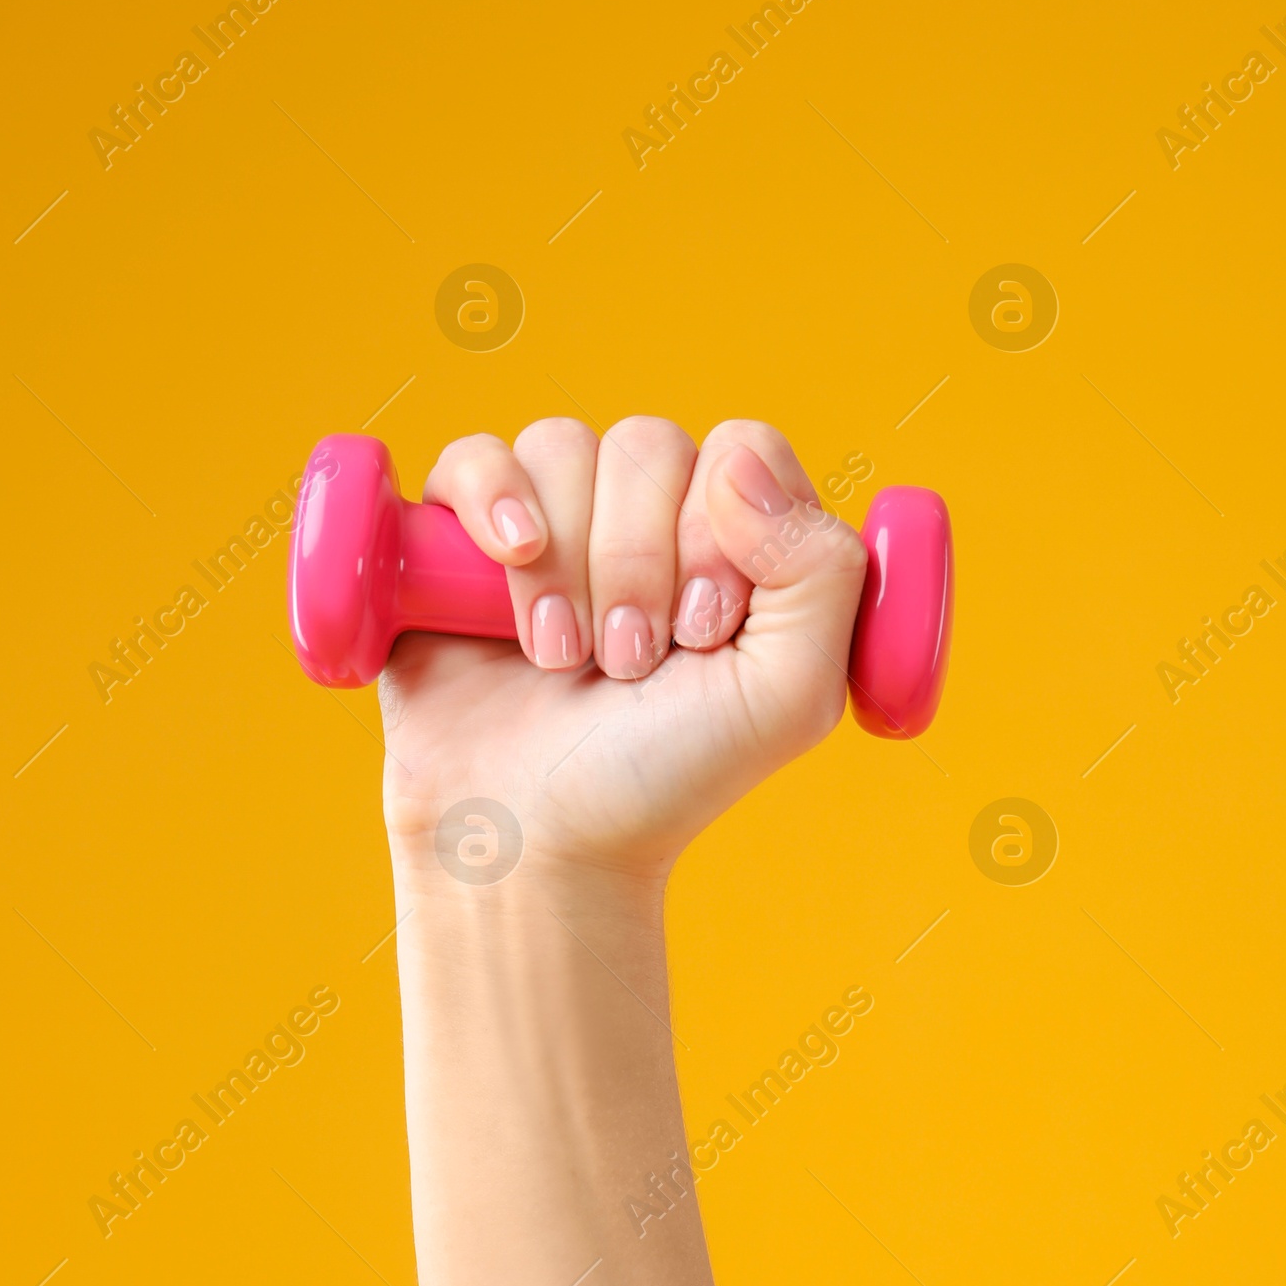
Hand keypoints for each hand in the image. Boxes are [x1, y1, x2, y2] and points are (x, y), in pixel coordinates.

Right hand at [378, 416, 868, 881]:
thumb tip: (739, 466)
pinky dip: (494, 502)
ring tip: (563, 660)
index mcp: (738, 546)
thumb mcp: (788, 696)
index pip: (744, 452)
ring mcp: (555, 523)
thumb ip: (822, 573)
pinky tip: (508, 562)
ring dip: (567, 565)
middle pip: (650, 445)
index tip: (701, 635)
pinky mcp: (462, 538)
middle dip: (637, 564)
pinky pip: (476, 456)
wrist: (532, 840)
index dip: (721, 531)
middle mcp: (649, 522)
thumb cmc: (662, 779)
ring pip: (563, 446)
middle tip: (628, 665)